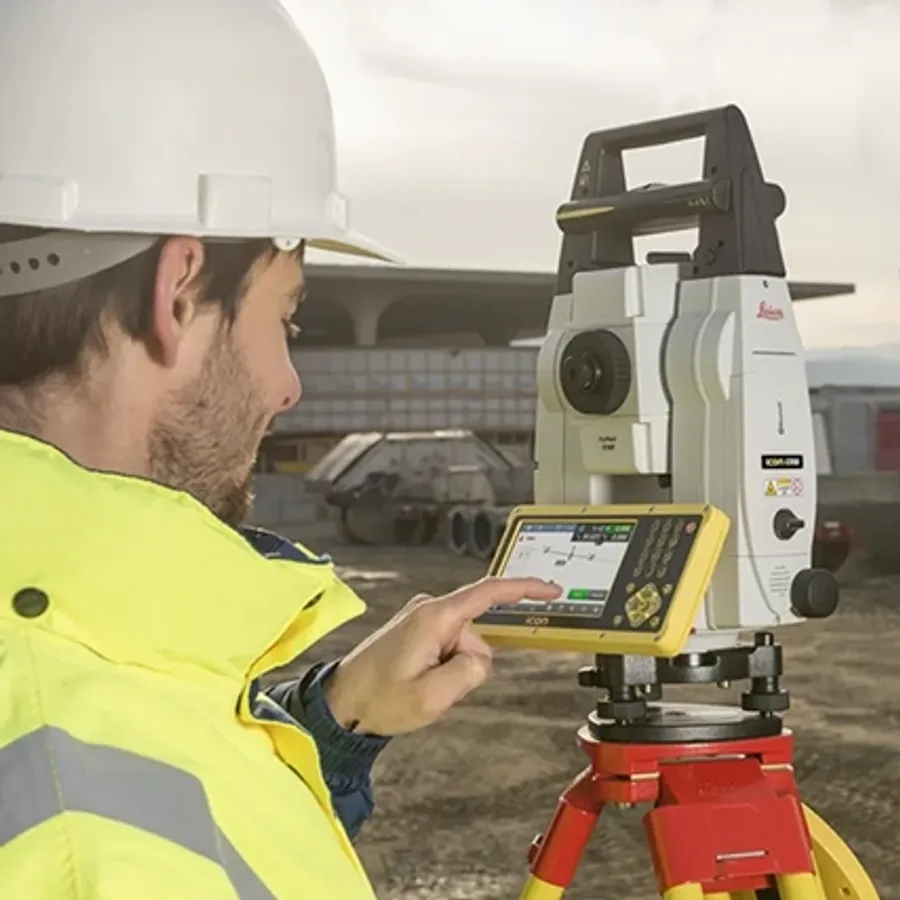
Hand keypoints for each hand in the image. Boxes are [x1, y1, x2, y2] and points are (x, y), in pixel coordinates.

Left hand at [322, 576, 561, 735]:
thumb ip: (469, 674)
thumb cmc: (378, 699)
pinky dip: (443, 669)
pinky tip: (418, 680)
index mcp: (435, 617)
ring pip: (465, 648)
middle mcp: (429, 609)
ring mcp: (423, 618)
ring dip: (452, 672)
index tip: (551, 589)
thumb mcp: (431, 697)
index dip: (525, 589)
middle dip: (467, 667)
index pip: (490, 593)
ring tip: (419, 685)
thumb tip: (481, 660)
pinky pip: (449, 650)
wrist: (342, 704)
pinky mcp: (418, 629)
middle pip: (478, 637)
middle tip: (432, 687)